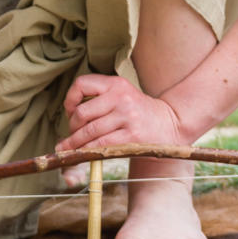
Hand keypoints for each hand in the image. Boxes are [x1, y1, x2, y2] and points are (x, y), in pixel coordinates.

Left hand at [56, 73, 182, 151]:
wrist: (169, 123)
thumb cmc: (139, 111)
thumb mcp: (122, 94)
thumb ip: (100, 98)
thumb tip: (69, 115)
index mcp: (116, 83)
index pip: (81, 84)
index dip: (69, 99)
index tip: (69, 112)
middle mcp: (121, 97)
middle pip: (82, 112)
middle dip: (71, 128)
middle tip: (71, 136)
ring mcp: (127, 116)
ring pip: (89, 131)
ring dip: (74, 144)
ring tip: (68, 150)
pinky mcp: (131, 136)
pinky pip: (101, 145)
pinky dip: (88, 152)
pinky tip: (82, 155)